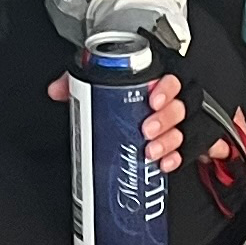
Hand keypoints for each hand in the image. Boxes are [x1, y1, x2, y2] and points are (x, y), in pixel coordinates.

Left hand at [46, 65, 185, 172]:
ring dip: (169, 142)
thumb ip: (81, 83)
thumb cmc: (124, 95)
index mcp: (157, 80)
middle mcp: (173, 99)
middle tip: (146, 130)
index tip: (152, 100)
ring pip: (185, 130)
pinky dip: (176, 158)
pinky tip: (163, 165)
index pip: (171, 78)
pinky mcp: (182, 141)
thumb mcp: (101, 83)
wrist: (137, 111)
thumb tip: (57, 91)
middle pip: (180, 107)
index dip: (166, 89)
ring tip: (150, 151)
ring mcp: (180, 121)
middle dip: (165, 120)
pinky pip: (188, 150)